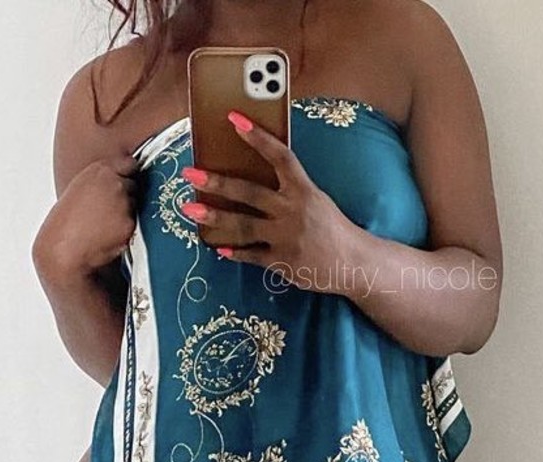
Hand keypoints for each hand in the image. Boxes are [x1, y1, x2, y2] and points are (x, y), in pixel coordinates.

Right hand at [33, 151, 139, 285]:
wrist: (64, 248)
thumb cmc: (67, 223)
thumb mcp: (81, 188)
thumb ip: (102, 181)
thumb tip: (120, 181)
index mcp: (100, 170)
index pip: (129, 164)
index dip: (128, 175)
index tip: (126, 182)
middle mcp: (115, 183)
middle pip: (134, 185)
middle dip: (127, 196)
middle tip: (109, 211)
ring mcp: (124, 203)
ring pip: (136, 206)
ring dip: (127, 214)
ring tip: (105, 225)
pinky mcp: (129, 223)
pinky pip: (135, 226)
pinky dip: (126, 231)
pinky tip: (109, 235)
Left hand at [179, 111, 352, 277]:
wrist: (352, 262)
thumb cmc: (332, 228)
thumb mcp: (316, 200)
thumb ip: (291, 189)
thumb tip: (259, 177)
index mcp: (303, 189)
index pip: (279, 156)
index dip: (257, 137)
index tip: (234, 119)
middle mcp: (292, 210)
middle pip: (249, 191)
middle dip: (218, 182)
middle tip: (191, 173)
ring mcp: (284, 237)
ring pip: (243, 224)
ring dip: (215, 216)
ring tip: (191, 209)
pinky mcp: (281, 261)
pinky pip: (251, 255)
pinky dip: (234, 251)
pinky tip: (217, 247)